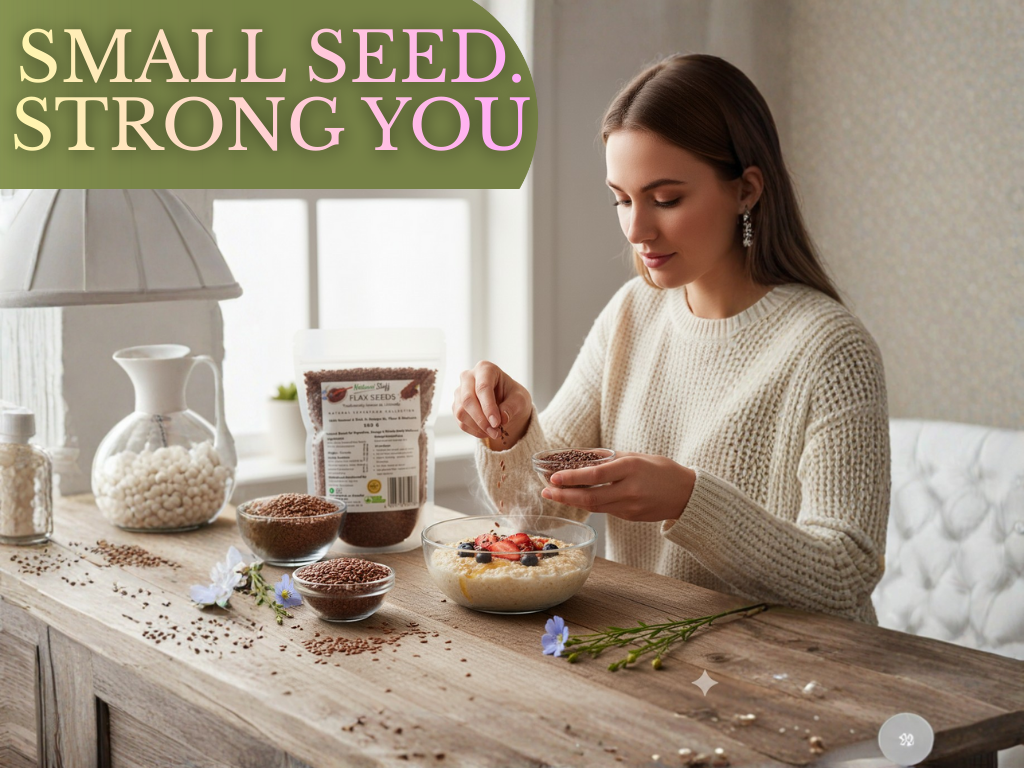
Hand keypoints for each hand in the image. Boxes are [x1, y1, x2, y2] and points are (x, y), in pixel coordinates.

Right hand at [452, 361, 532, 446]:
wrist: (506, 402)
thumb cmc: (513, 396)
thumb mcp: (520, 400)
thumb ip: (512, 407)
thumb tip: (502, 418)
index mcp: (485, 369)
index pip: (483, 388)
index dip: (489, 407)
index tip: (497, 423)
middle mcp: (468, 377)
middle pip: (468, 399)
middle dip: (482, 419)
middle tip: (496, 432)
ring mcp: (460, 392)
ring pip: (461, 412)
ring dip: (478, 427)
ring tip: (494, 433)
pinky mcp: (456, 406)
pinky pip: (460, 421)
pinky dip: (474, 430)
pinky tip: (487, 432)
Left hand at [540, 452, 696, 522]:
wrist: (687, 495)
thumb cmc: (661, 470)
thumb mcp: (636, 456)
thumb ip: (608, 459)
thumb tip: (579, 458)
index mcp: (631, 468)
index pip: (596, 475)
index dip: (572, 478)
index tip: (553, 476)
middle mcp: (630, 490)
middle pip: (591, 497)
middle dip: (564, 495)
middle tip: (545, 491)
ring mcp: (630, 507)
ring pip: (594, 507)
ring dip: (571, 501)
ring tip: (553, 495)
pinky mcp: (630, 516)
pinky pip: (605, 510)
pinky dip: (588, 504)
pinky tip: (575, 498)